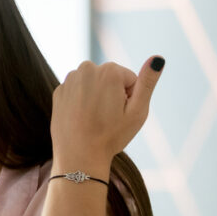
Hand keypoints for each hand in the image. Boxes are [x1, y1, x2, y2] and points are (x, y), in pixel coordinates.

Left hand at [50, 56, 164, 175]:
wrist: (78, 157)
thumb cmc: (111, 136)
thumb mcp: (137, 111)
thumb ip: (148, 82)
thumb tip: (158, 58)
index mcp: (109, 71)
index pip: (129, 79)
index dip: (129, 98)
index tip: (120, 113)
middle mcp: (86, 69)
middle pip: (110, 79)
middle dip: (112, 94)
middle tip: (107, 117)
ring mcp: (69, 80)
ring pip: (93, 84)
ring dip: (96, 96)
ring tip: (94, 118)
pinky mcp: (59, 91)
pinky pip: (77, 92)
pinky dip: (81, 102)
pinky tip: (81, 118)